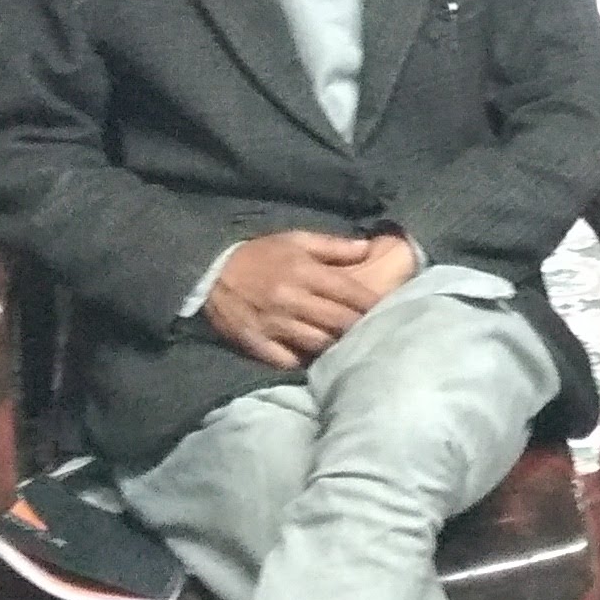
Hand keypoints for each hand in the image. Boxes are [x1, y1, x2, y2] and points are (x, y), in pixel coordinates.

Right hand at [202, 232, 403, 368]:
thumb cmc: (259, 255)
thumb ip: (332, 246)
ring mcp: (274, 324)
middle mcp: (291, 299)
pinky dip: (303, 360)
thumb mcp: (295, 239)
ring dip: (335, 344)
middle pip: (338, 321)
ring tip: (350, 346)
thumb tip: (367, 248)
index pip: (349, 292)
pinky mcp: (257, 343)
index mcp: (304, 272)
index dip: (371, 303)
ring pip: (318, 342)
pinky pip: (288, 360)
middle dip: (360, 327)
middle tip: (377, 332)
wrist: (209, 273)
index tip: (390, 308)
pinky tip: (315, 358)